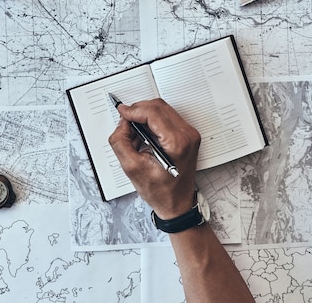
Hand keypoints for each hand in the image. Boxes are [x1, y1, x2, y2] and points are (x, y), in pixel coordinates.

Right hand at [108, 99, 200, 218]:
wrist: (177, 204)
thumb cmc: (160, 191)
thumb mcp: (132, 168)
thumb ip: (121, 141)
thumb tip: (122, 123)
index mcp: (177, 143)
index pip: (153, 113)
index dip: (134, 110)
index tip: (122, 112)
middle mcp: (187, 135)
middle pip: (159, 107)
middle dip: (138, 111)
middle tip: (125, 123)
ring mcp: (190, 134)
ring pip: (163, 110)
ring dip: (144, 116)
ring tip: (134, 134)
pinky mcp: (188, 134)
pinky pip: (167, 117)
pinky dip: (152, 121)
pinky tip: (144, 135)